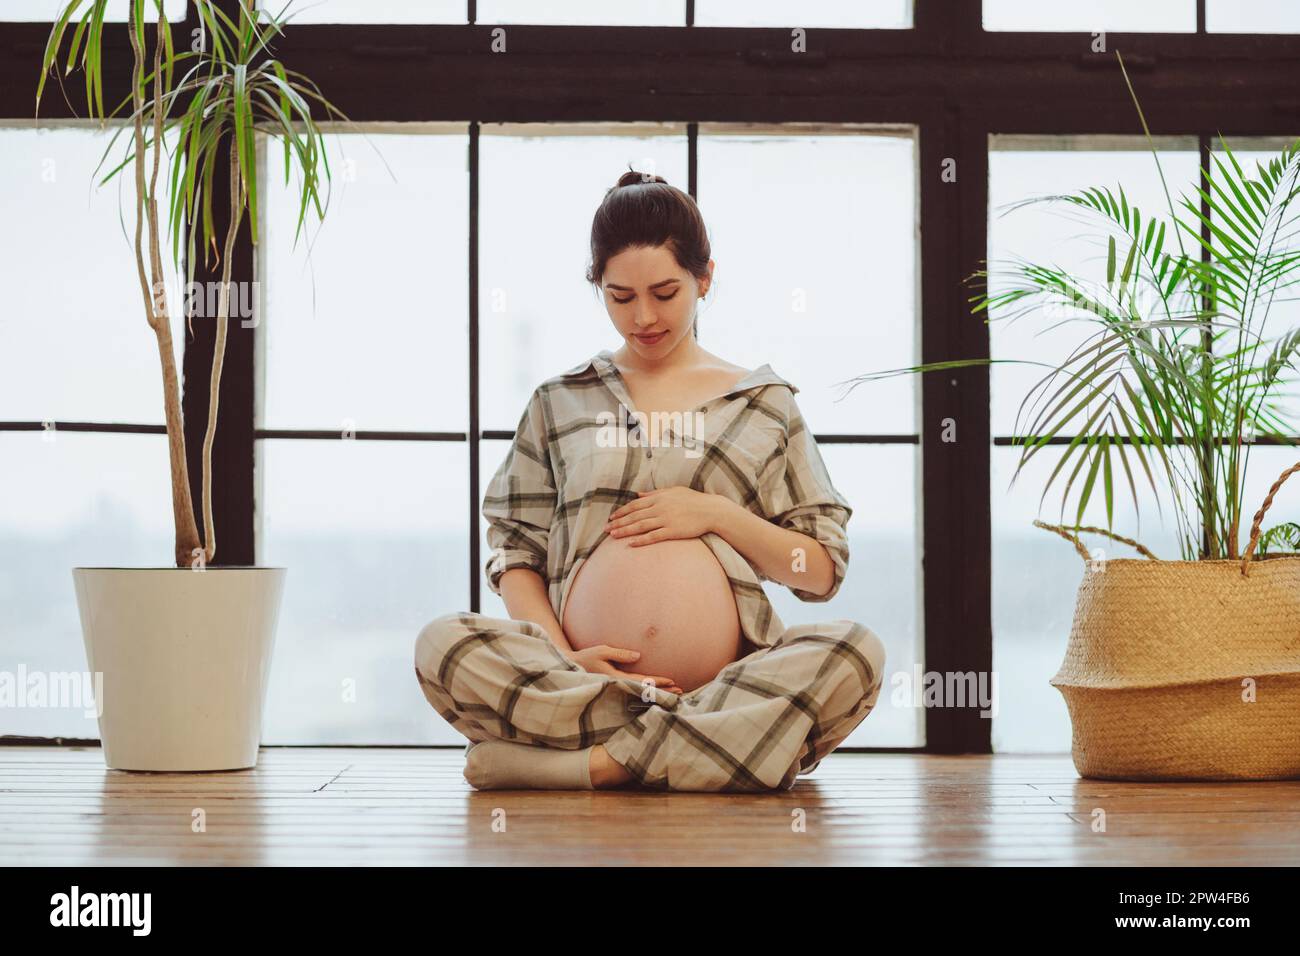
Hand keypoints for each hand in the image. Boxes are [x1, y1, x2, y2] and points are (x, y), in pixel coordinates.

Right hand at [561, 645, 684, 695]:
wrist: (570, 668)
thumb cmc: (585, 657)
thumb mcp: (602, 651)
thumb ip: (620, 654)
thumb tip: (638, 656)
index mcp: (615, 678)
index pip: (641, 681)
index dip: (657, 681)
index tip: (672, 681)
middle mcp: (618, 686)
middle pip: (645, 690)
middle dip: (662, 691)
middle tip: (680, 692)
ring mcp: (617, 688)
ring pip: (641, 692)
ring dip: (657, 692)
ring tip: (674, 692)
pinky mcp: (615, 687)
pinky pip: (635, 690)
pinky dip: (648, 690)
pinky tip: (656, 691)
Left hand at [604, 487, 725, 545]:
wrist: (711, 510)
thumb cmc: (693, 500)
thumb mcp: (673, 491)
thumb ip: (655, 493)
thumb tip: (638, 494)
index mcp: (659, 498)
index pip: (635, 505)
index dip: (622, 511)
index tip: (612, 517)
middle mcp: (659, 508)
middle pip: (634, 516)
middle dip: (618, 522)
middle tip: (605, 529)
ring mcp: (666, 520)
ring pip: (640, 526)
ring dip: (625, 531)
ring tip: (613, 535)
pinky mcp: (672, 531)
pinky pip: (653, 536)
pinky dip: (641, 540)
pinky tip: (631, 544)